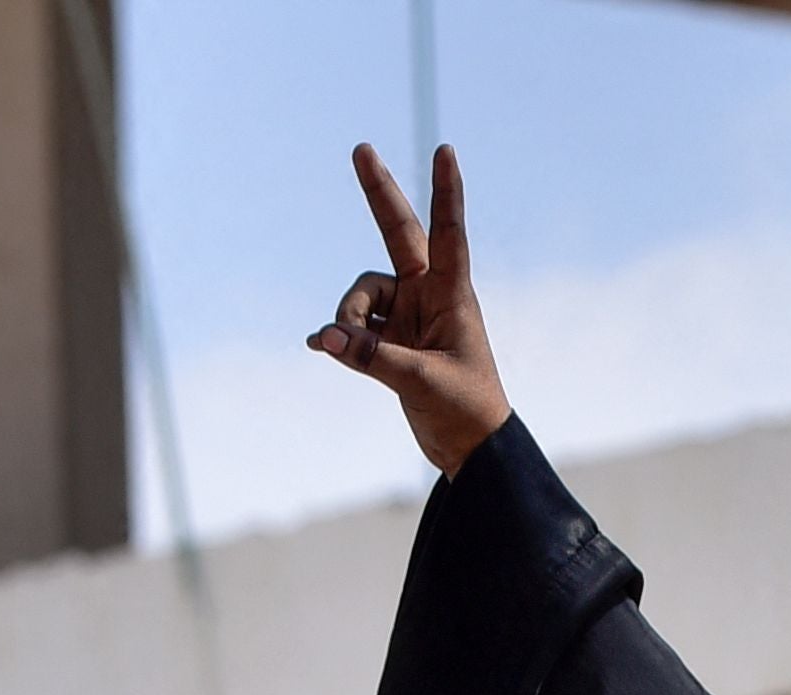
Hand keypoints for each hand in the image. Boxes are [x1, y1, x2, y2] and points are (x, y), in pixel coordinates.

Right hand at [313, 140, 511, 476]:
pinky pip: (352, 327)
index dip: (445, 193)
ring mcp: (407, 315)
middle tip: (361, 149)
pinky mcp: (389, 340)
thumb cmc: (465, 411)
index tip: (446, 151)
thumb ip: (372, 358)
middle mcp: (428, 296)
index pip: (448, 234)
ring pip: (361, 295)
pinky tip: (320, 345)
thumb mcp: (421, 382)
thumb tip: (325, 336)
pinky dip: (338, 335)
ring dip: (348, 317)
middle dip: (379, 193)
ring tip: (346, 348)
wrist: (471, 449)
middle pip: (397, 233)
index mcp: (452, 295)